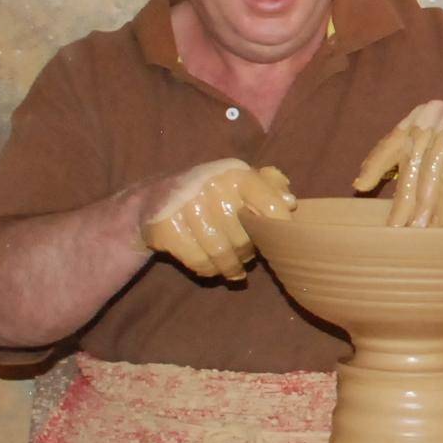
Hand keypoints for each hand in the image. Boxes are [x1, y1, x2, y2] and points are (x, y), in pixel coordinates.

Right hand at [137, 159, 295, 278]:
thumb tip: (290, 202)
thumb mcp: (237, 182)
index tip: (281, 240)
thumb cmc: (208, 193)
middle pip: (245, 235)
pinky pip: (199, 261)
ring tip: (234, 267)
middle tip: (247, 255)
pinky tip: (211, 267)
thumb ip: (268, 188)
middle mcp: (211, 185)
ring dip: (231, 266)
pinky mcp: (168, 228)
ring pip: (222, 252)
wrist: (153, 199)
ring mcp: (187, 207)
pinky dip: (209, 270)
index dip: (278, 224)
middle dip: (249, 251)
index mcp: (234, 173)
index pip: (268, 201)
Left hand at [354, 102, 442, 227]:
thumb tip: (398, 197)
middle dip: (400, 197)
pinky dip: (442, 201)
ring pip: (428, 170)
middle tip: (392, 227)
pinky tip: (437, 221)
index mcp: (424, 114)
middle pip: (409, 159)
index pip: (394, 140)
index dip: (376, 162)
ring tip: (415, 231)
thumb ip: (425, 168)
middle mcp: (433, 114)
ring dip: (421, 204)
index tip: (360, 185)